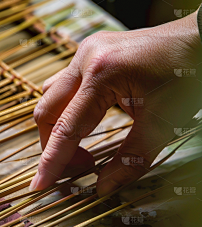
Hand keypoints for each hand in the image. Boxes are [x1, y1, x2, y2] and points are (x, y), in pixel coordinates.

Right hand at [30, 11, 200, 196]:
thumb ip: (131, 160)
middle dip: (54, 145)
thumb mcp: (162, 123)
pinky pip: (66, 84)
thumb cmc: (186, 75)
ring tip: (83, 147)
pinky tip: (88, 120)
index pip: (67, 128)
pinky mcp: (91, 53)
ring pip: (51, 96)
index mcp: (101, 75)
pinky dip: (69, 109)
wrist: (197, 39)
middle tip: (82, 167)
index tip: (40, 185)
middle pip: (47, 110)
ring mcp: (86, 52)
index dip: (52, 161)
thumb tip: (104, 187)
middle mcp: (86, 59)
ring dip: (59, 126)